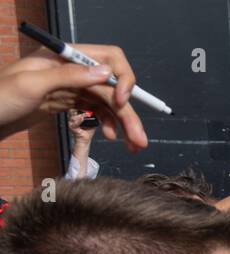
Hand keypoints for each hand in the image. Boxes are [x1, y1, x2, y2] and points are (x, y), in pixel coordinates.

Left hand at [0, 44, 146, 149]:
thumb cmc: (0, 98)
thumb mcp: (33, 84)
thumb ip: (68, 76)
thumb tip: (105, 73)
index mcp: (64, 56)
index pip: (108, 57)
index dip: (122, 78)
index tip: (121, 101)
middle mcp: (71, 69)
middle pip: (112, 87)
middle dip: (128, 112)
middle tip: (141, 139)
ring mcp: (71, 86)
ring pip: (108, 101)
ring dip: (124, 122)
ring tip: (133, 145)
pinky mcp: (68, 102)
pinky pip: (97, 110)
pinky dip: (108, 123)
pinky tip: (112, 136)